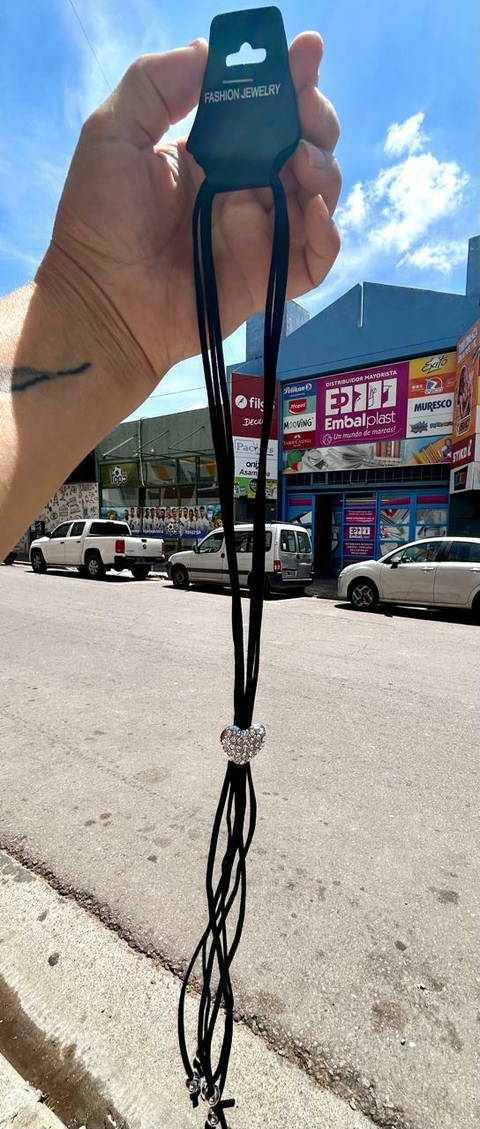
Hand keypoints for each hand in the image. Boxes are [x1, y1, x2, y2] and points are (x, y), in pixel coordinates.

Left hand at [41, 34, 340, 384]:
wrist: (100, 301)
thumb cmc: (99, 221)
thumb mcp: (114, 132)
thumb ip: (158, 82)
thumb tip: (213, 51)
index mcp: (212, 152)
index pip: (266, 109)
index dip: (291, 77)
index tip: (306, 51)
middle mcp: (245, 188)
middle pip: (305, 144)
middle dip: (316, 117)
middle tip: (305, 109)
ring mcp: (260, 234)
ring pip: (320, 192)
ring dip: (323, 167)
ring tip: (299, 160)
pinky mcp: (269, 277)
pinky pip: (318, 256)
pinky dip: (328, 233)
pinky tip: (314, 212)